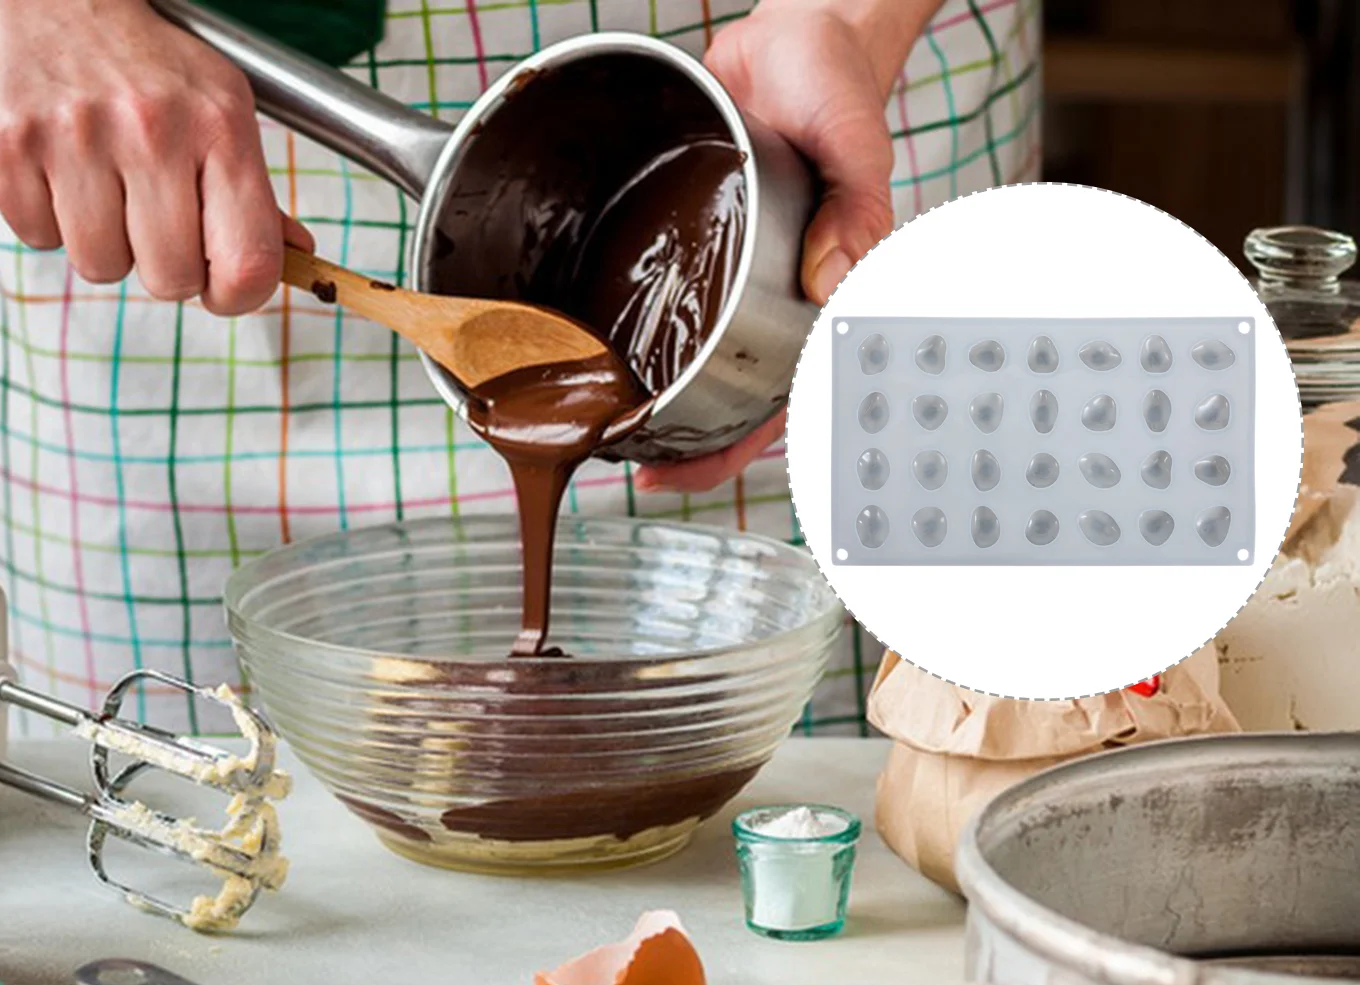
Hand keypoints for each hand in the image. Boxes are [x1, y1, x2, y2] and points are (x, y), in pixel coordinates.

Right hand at [0, 0, 310, 312]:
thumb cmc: (145, 66)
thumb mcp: (218, 108)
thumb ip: (256, 193)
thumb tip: (300, 257)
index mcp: (220, 124)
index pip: (248, 264)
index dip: (236, 296)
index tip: (218, 284)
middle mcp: (152, 126)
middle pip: (170, 280)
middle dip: (160, 263)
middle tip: (147, 214)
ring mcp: (77, 134)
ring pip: (101, 267)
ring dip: (100, 242)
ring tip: (99, 182)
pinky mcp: (12, 143)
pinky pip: (38, 239)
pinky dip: (45, 218)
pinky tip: (56, 169)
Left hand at [638, 0, 934, 494]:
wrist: (801, 36)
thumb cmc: (840, 88)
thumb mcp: (857, 144)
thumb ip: (855, 208)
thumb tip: (830, 278)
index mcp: (814, 302)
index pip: (776, 403)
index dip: (729, 451)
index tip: (679, 476)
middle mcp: (764, 300)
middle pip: (723, 397)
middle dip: (678, 442)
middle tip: (629, 465)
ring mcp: (722, 278)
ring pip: (685, 355)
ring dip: (648, 393)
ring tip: (599, 420)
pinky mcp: (685, 243)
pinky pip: (657, 295)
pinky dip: (625, 322)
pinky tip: (591, 342)